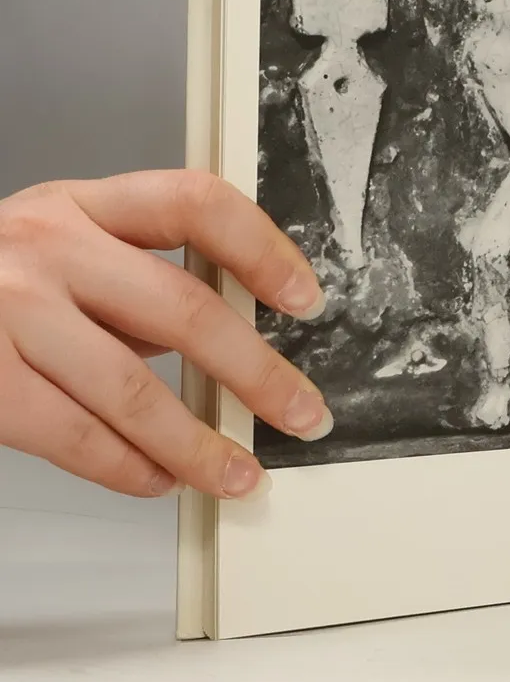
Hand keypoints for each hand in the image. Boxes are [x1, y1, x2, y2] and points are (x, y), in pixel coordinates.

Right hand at [0, 171, 329, 499]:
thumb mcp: (55, 246)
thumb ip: (131, 277)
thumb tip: (229, 342)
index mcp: (79, 203)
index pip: (195, 202)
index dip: (263, 248)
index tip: (307, 297)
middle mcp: (45, 247)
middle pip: (185, 310)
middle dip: (258, 374)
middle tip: (301, 412)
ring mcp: (8, 312)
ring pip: (135, 390)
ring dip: (199, 444)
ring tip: (239, 472)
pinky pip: (77, 435)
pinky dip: (129, 467)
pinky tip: (160, 479)